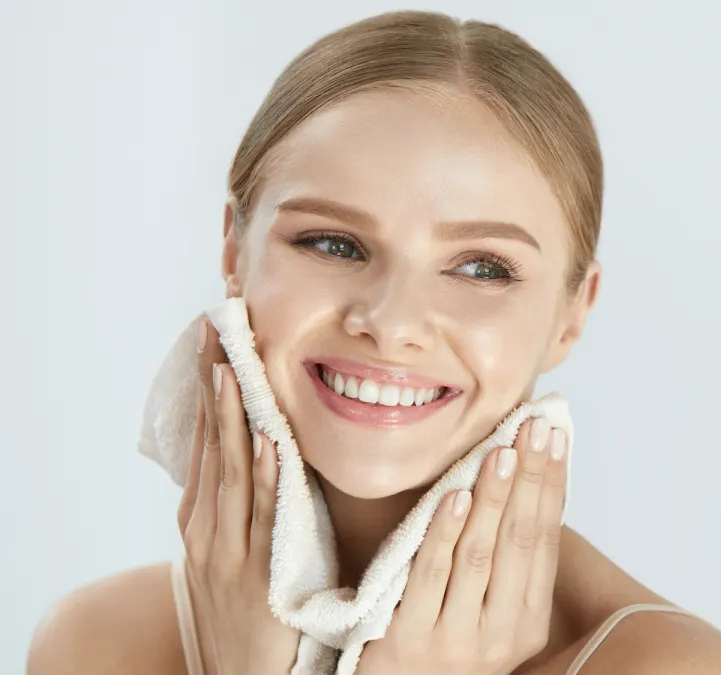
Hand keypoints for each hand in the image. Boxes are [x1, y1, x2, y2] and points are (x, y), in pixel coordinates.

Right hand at [176, 317, 300, 674]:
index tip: (216, 338)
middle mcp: (206, 529)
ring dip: (230, 416)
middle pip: (209, 443)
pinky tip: (265, 438)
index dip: (210, 387)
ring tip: (231, 363)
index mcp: (203, 519)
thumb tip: (263, 452)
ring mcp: (226, 553)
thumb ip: (246, 508)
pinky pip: (261, 516)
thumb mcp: (235, 555)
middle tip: (217, 326)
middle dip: (213, 383)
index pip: (205, 439)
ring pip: (228, 471)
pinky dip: (261, 475)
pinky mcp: (254, 577)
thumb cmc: (248, 616)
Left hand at [357, 417, 569, 674]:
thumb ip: (508, 561)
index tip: (556, 438)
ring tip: (501, 452)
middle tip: (534, 429)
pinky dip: (445, 530)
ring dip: (493, 498)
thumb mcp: (490, 611)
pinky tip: (457, 495)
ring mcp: (456, 639)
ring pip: (480, 555)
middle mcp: (501, 634)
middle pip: (520, 542)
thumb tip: (531, 481)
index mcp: (528, 623)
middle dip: (530, 478)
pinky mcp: (411, 639)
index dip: (552, 485)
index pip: (546, 541)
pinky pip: (432, 574)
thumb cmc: (444, 643)